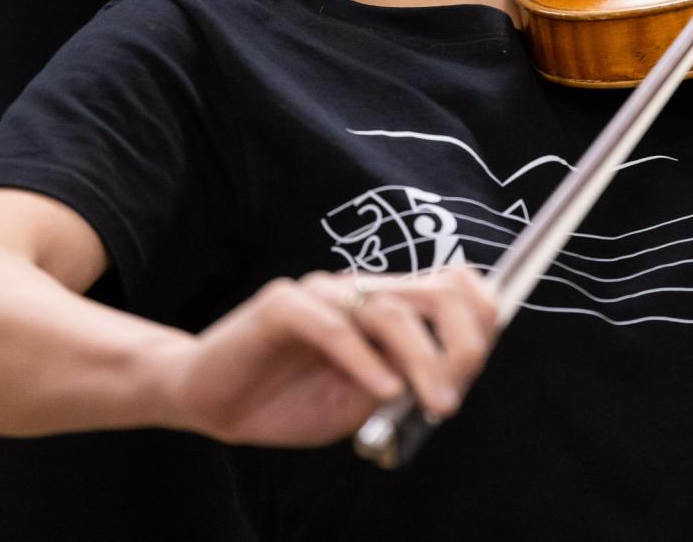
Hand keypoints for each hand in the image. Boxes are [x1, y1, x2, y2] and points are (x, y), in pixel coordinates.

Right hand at [157, 266, 497, 446]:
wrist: (213, 402)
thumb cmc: (291, 400)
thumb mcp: (365, 400)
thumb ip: (407, 381)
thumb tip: (458, 374)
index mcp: (387, 304)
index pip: (454, 288)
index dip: (480, 320)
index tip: (480, 368)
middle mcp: (361, 289)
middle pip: (436, 294)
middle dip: (462, 343)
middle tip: (457, 393)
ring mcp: (323, 292)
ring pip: (391, 312)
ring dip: (422, 362)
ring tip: (435, 404)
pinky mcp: (282, 306)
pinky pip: (334, 328)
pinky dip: (365, 361)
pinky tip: (382, 391)